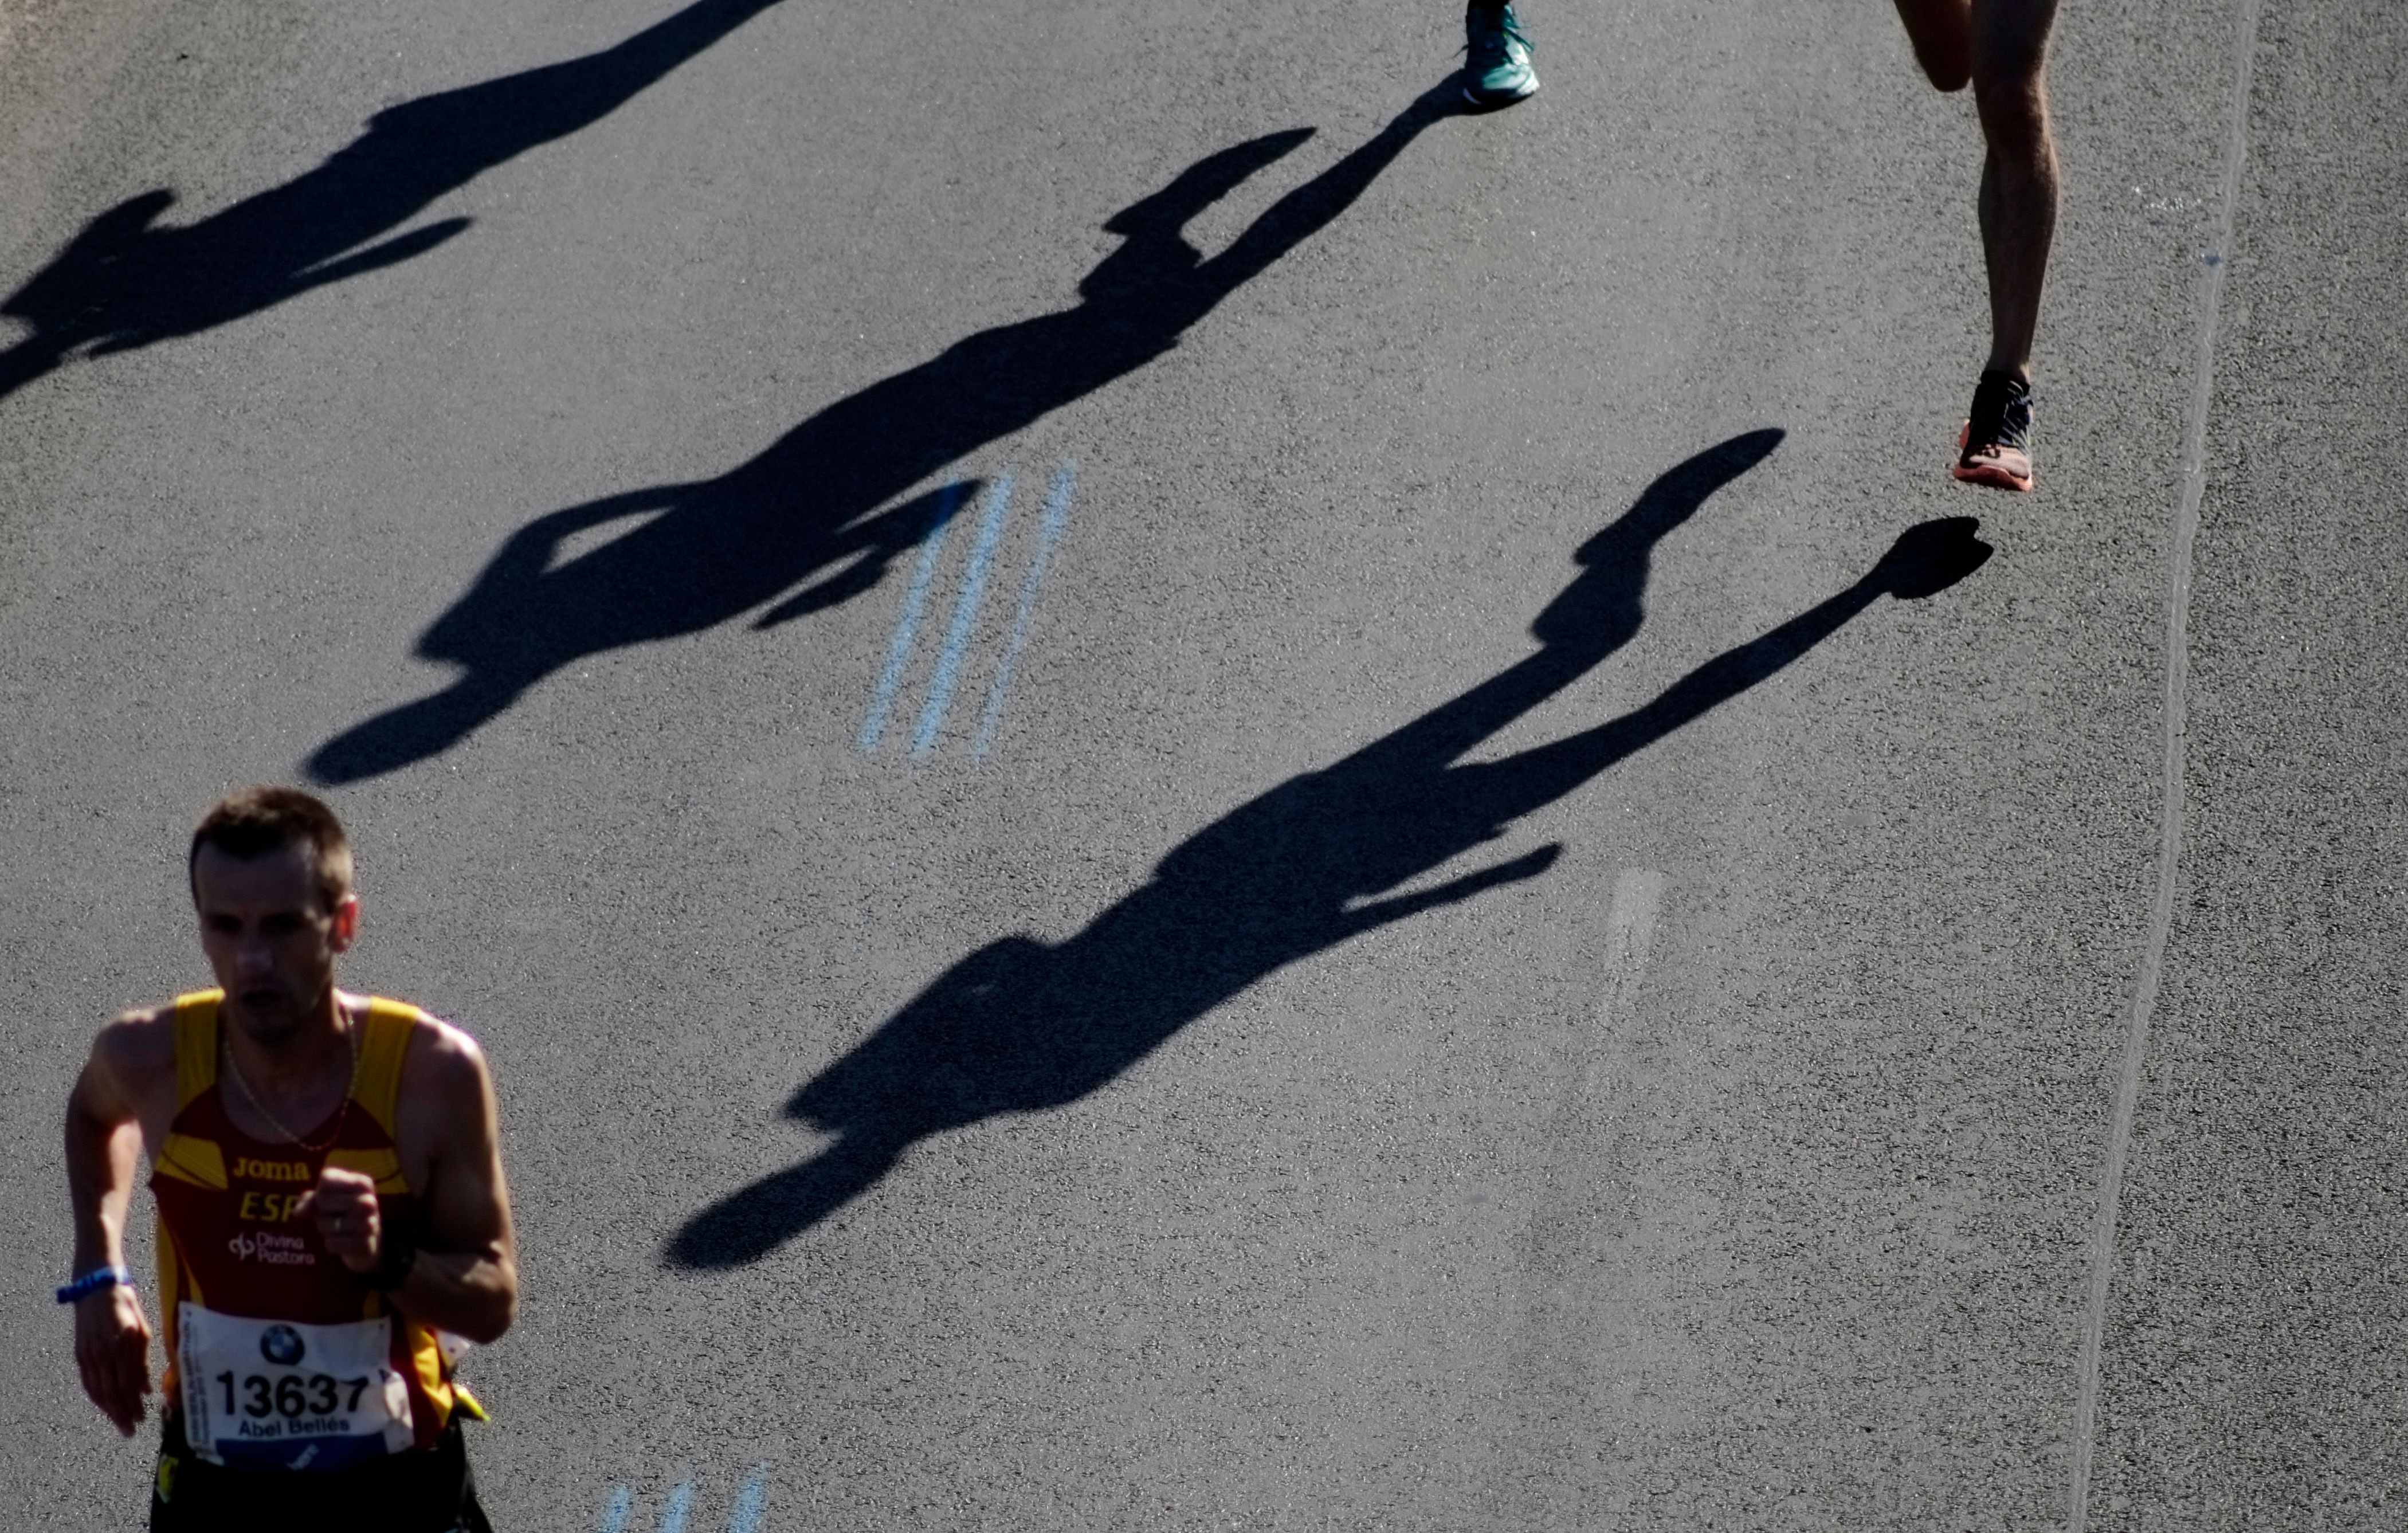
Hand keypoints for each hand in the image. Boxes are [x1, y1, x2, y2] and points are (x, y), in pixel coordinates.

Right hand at [74, 1282, 151, 1436]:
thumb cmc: (127, 1305)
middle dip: (121, 1414)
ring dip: (108, 1410)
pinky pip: (87, 1382)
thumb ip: (143, 1361)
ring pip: (97, 1391)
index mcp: (122, 1344)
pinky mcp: (79, 1354)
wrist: (97, 1287)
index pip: (127, 1383)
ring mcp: (88, 1355)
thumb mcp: (142, 1330)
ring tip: (120, 1424)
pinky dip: (96, 1397)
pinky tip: (105, 1406)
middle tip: (130, 1431)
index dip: (134, 1404)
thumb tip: (146, 1390)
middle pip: (111, 1392)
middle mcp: (102, 1352)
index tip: (143, 1418)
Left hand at [297, 1166, 381, 1274]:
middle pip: (323, 1201)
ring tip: (338, 1229)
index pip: (326, 1179)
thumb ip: (309, 1200)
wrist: (368, 1239)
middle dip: (321, 1212)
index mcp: (362, 1183)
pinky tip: (342, 1241)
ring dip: (325, 1229)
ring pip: (326, 1225)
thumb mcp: (326, 1200)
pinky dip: (331, 1244)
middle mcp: (369, 1201)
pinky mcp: (366, 1246)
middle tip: (334, 1216)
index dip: (320, 1191)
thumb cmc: (342, 1212)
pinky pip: (332, 1243)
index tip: (329, 1198)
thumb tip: (299, 1212)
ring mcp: (370, 1224)